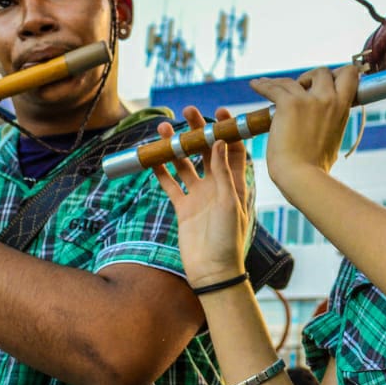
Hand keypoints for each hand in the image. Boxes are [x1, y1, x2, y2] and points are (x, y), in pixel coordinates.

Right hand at [152, 107, 249, 285]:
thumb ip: (222, 172)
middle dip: (197, 131)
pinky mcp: (182, 207)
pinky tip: (151, 157)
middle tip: (187, 112)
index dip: (227, 129)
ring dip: (174, 147)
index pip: (233, 148)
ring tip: (162, 130)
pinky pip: (169, 184)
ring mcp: (199, 195)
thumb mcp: (229, 203)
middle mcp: (217, 185)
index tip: (218, 112)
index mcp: (235, 182)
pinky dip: (160, 170)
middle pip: (206, 151)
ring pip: (184, 163)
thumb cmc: (228, 239)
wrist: (213, 271)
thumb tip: (219, 141)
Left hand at [249, 65, 358, 188]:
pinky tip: (255, 85)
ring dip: (282, 82)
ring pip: (295, 79)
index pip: (349, 74)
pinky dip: (262, 85)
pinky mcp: (289, 104)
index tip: (327, 81)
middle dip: (311, 77)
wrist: (302, 176)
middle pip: (323, 71)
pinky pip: (273, 87)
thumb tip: (326, 122)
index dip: (338, 73)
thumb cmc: (316, 166)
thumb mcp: (334, 139)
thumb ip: (332, 123)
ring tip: (270, 86)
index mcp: (343, 108)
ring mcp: (310, 100)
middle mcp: (330, 100)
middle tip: (300, 89)